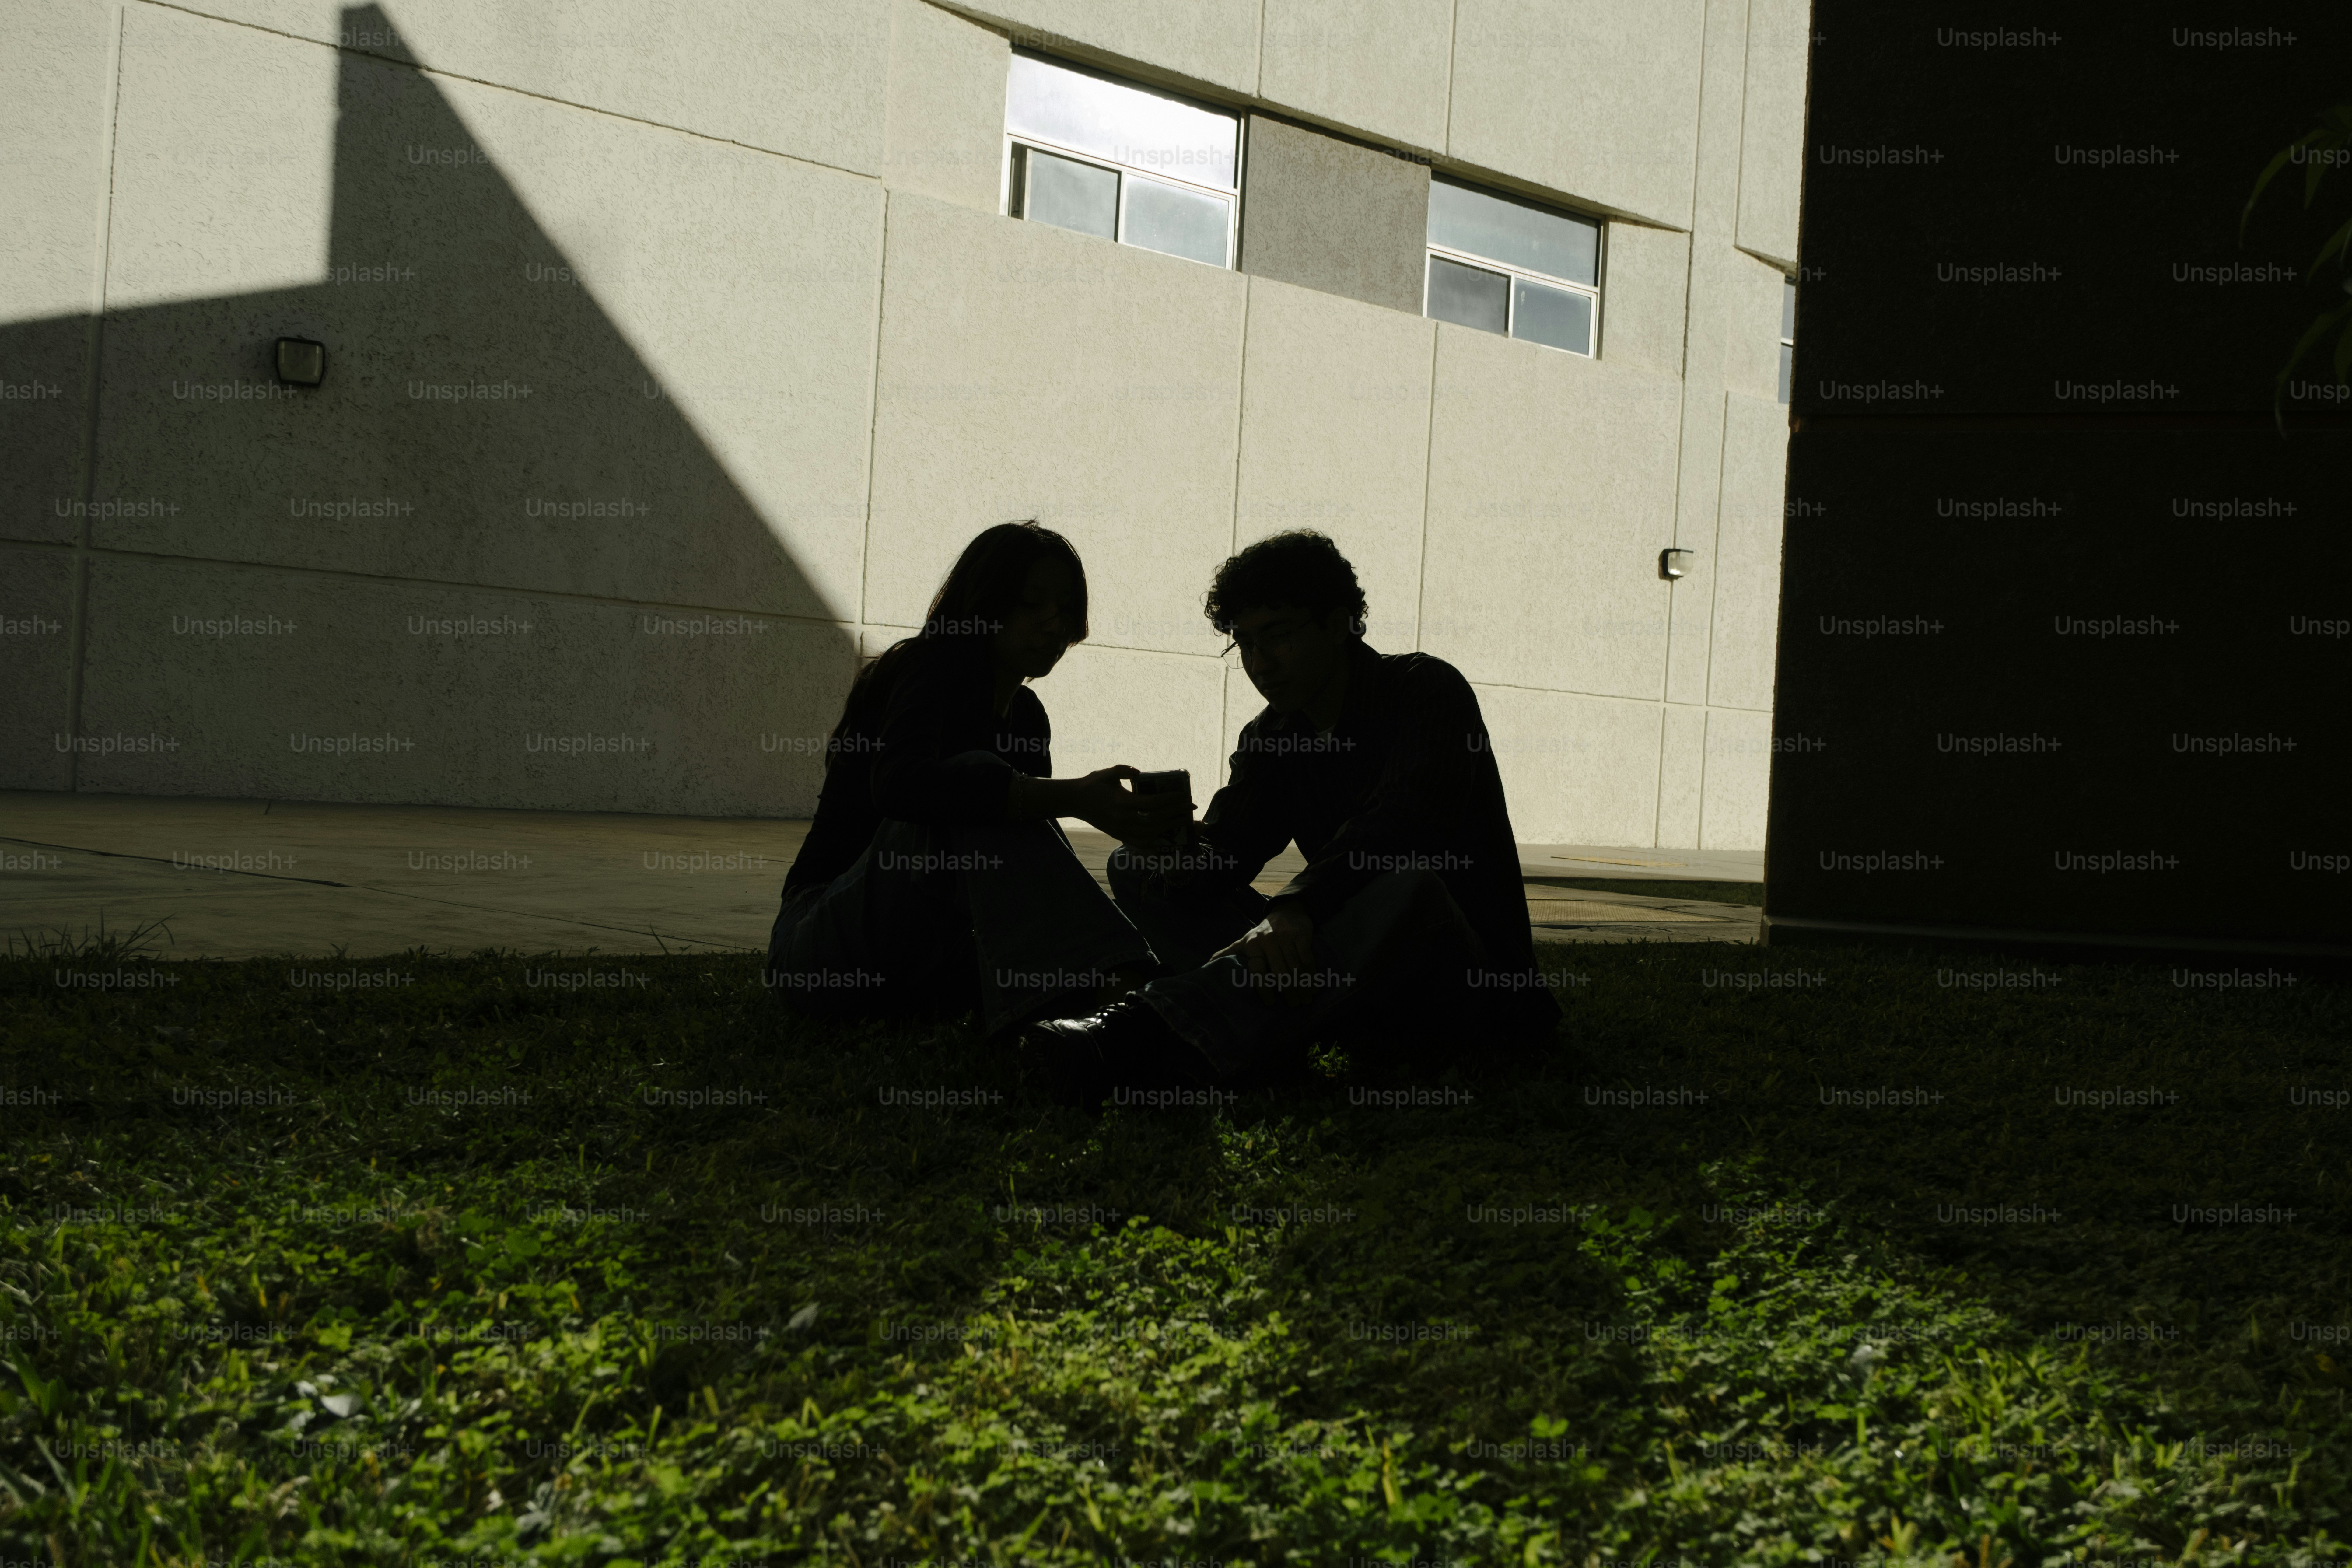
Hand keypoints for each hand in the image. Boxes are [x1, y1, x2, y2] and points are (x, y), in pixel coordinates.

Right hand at [1064, 766, 1191, 843]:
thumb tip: (1140, 773)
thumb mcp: (1108, 772)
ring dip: (1169, 828)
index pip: (1153, 803)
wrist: (1074, 801)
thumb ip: (1124, 770)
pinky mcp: (1117, 835)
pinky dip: (1153, 841)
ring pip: (1150, 834)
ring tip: (1183, 822)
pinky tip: (1163, 837)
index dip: (1171, 801)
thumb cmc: (1093, 784)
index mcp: (1122, 802)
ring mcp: (1120, 830)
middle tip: (1191, 808)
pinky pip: (1138, 842)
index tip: (1184, 796)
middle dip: (1176, 814)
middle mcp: (1123, 819)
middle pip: (1156, 820)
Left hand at [1212, 902, 1317, 1007]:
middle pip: (1279, 972)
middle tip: (1293, 1005)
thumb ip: (1227, 953)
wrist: (1285, 911)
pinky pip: (1308, 959)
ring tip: (1305, 1001)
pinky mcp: (1301, 935)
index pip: (1257, 970)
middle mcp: (1268, 940)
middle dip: (1287, 991)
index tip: (1269, 1003)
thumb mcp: (1243, 941)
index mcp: (1252, 945)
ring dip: (1302, 987)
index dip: (1263, 988)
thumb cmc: (1261, 934)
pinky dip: (1312, 975)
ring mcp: (1286, 937)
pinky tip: (1313, 987)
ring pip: (1295, 967)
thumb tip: (1206, 965)